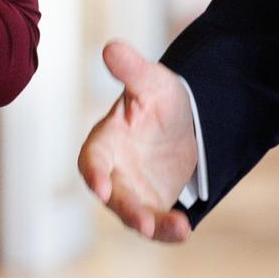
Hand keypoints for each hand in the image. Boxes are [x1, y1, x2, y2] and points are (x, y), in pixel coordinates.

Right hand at [77, 40, 199, 242]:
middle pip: (114, 196)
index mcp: (106, 141)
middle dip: (127, 209)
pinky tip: (185, 228)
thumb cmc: (158, 97)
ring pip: (136, 215)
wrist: (186, 120)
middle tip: (141, 222)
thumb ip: (131, 69)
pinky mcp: (153, 206)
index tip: (100, 187)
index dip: (94, 173)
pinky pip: (158, 224)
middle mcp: (114, 172)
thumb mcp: (151, 81)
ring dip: (150, 224)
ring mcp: (133, 192)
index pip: (92, 159)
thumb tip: (111, 46)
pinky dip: (169, 230)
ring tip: (176, 228)